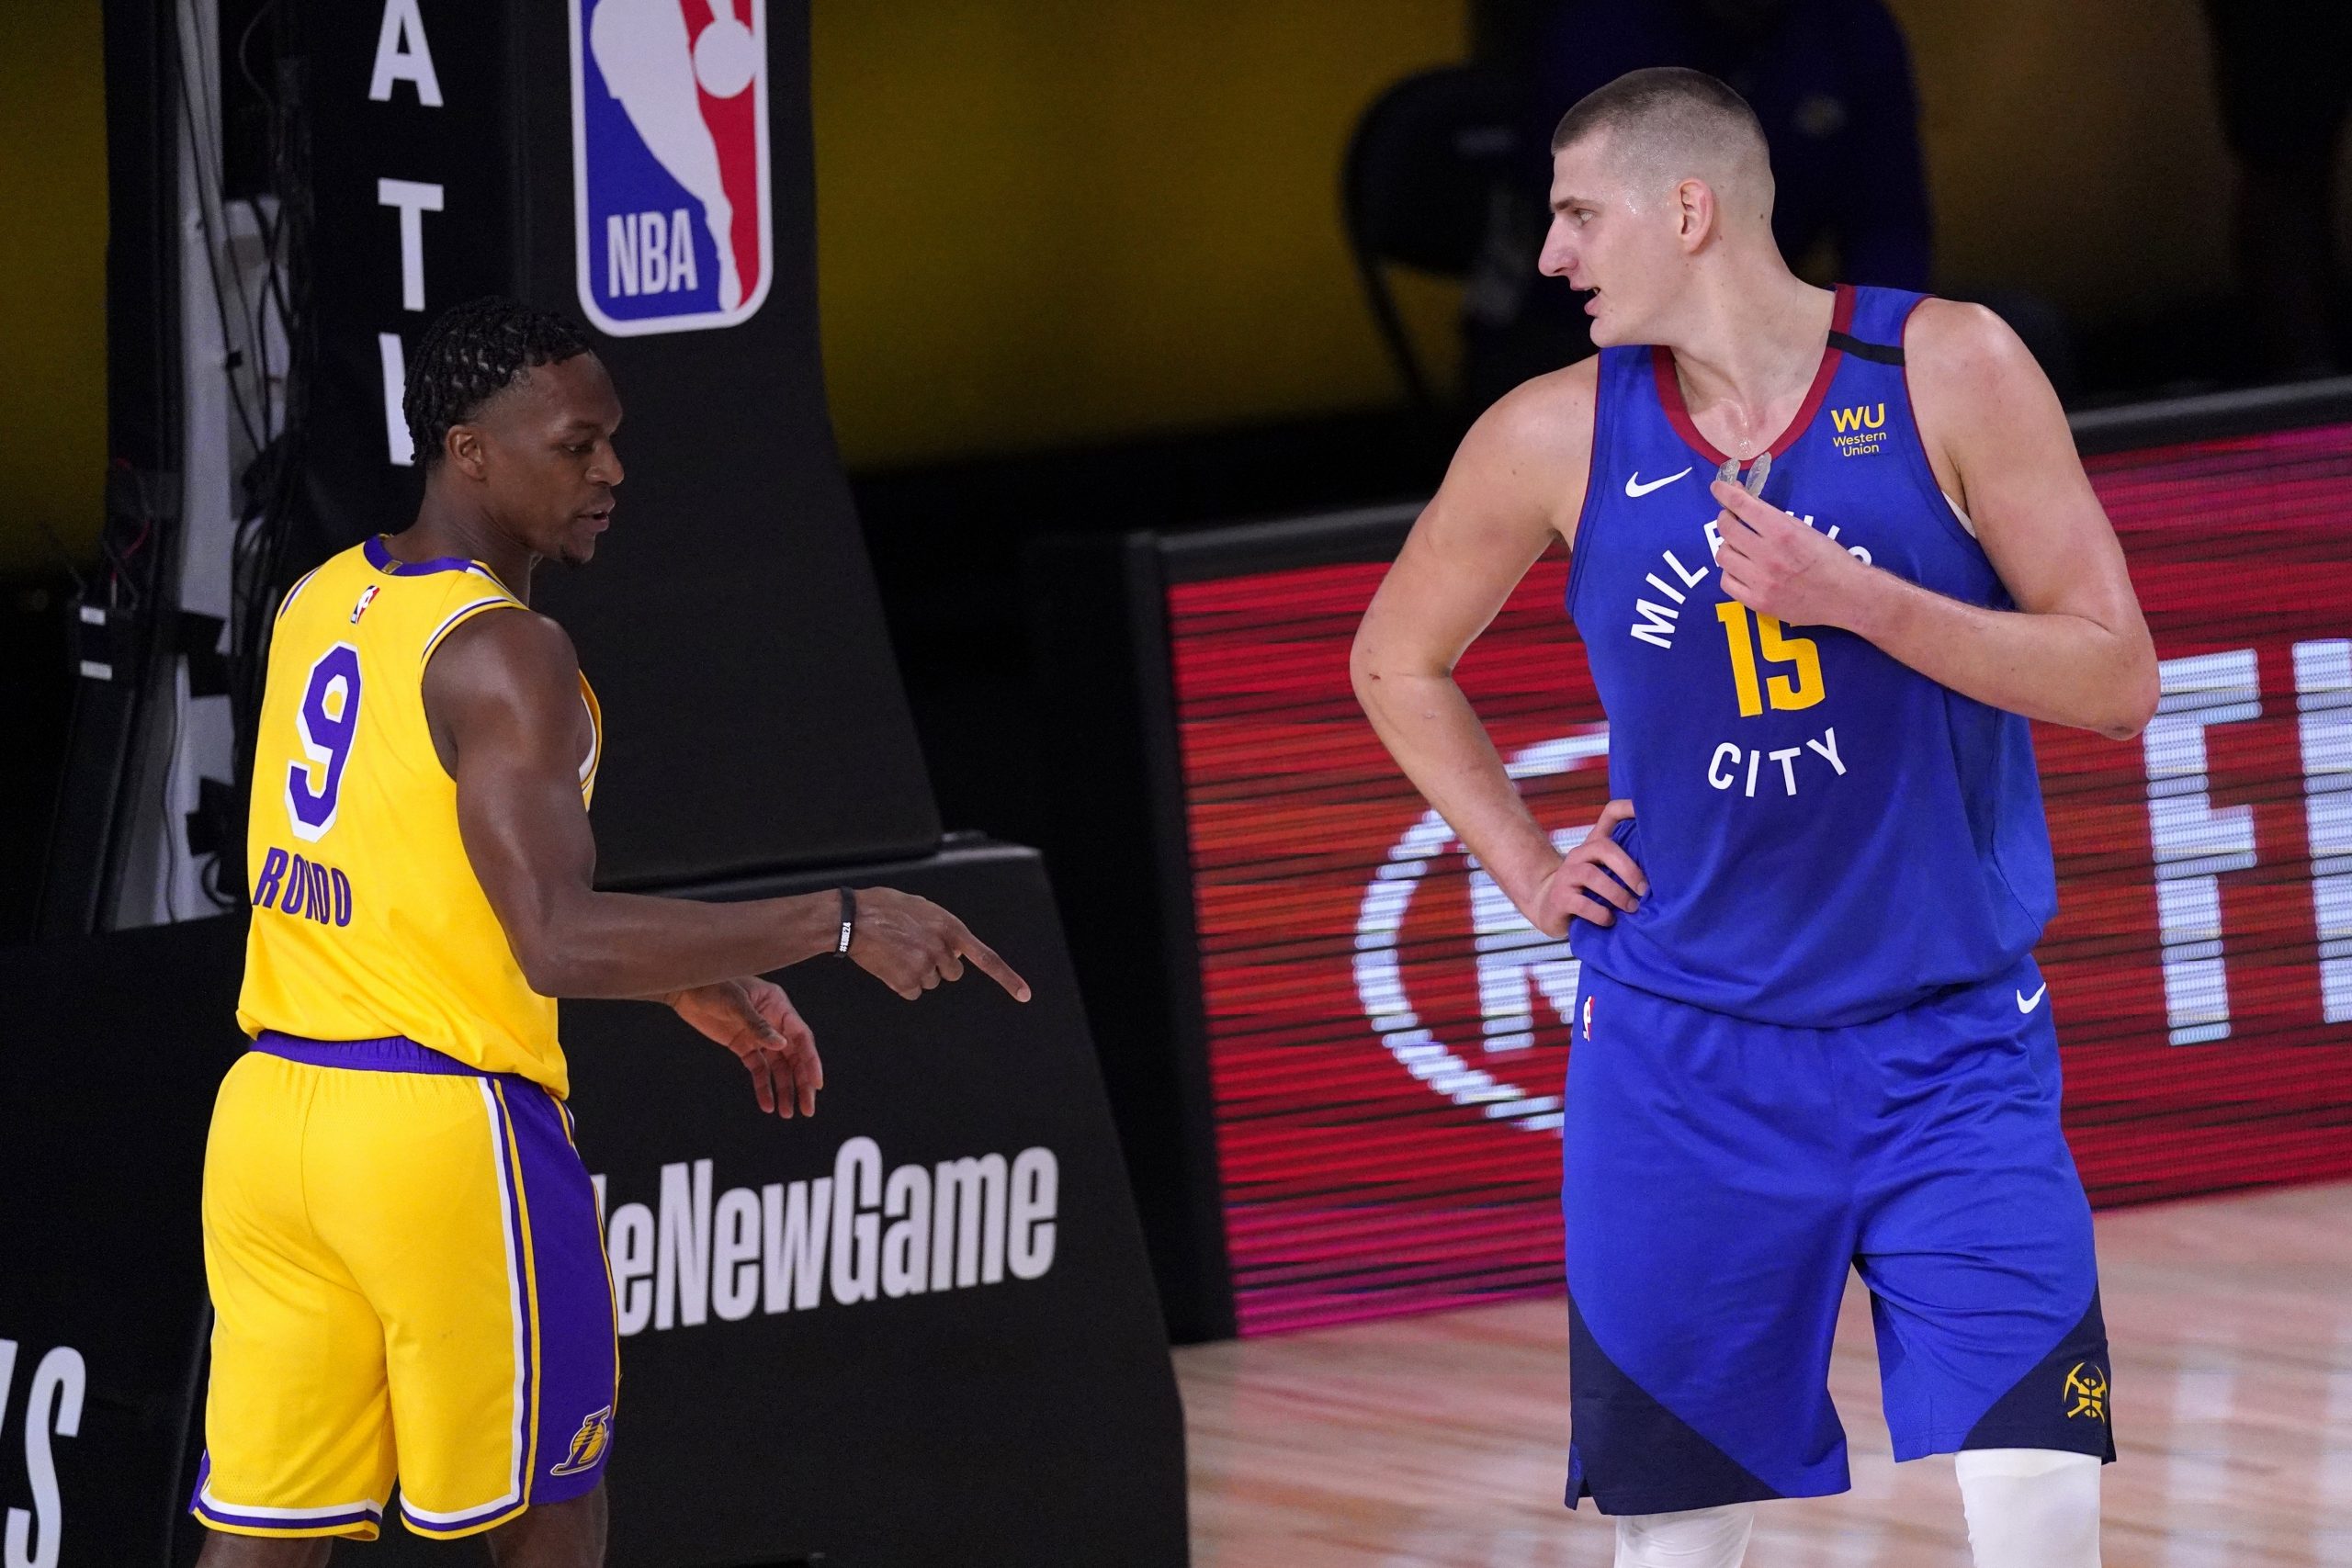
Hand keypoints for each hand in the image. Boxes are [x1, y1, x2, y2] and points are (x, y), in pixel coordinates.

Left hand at [667, 977, 823, 1117]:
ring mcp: (759, 1036)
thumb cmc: (713, 986)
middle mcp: (774, 1022)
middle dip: (801, 1083)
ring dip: (784, 1089)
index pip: (801, 1038)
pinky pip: (758, 1069)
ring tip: (787, 1112)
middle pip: (794, 1057)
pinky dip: (763, 1087)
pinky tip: (767, 1104)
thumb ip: (758, 1025)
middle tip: (807, 1108)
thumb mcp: (736, 1003)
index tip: (816, 1083)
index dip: (811, 1061)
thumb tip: (781, 1045)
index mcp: (778, 1007)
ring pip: (778, 1067)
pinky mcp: (744, 1046)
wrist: (686, 991)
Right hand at [845, 887, 1032, 1002]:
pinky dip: (902, 983)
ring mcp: (924, 967)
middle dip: (938, 965)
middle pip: (952, 973)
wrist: (853, 919)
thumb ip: (943, 927)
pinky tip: (889, 965)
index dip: (1007, 978)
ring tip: (896, 952)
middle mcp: (942, 949)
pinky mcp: (906, 982)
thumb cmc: (884, 907)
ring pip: (930, 982)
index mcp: (949, 927)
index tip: (1024, 995)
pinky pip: (913, 992)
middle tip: (914, 949)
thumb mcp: (922, 907)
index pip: (986, 958)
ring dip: (917, 972)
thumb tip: (955, 951)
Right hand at [1526, 798, 1645, 937]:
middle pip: (1603, 848)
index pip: (1610, 814)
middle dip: (1628, 869)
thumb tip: (1665, 874)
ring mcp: (1566, 875)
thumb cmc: (1588, 890)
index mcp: (1595, 844)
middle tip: (1644, 890)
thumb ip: (1626, 867)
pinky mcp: (1560, 897)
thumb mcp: (1606, 873)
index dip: (1628, 807)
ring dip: (1616, 893)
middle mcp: (1580, 854)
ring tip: (1631, 908)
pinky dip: (1600, 913)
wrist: (1549, 907)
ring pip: (1591, 875)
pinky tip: (1609, 920)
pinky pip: (1582, 903)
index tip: (1647, 811)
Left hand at [1710, 477, 1873, 627]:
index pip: (1742, 505)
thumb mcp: (1804, 528)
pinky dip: (1730, 573)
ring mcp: (1761, 581)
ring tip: (1738, 547)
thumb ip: (1772, 516)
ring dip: (1727, 547)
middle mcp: (1768, 555)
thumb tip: (1743, 499)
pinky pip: (1727, 583)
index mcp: (1782, 531)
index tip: (1718, 488)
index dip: (1725, 493)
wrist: (1847, 596)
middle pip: (1726, 530)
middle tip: (1731, 519)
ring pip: (1723, 556)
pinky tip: (1741, 570)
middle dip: (1726, 519)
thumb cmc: (1830, 559)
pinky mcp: (1758, 602)